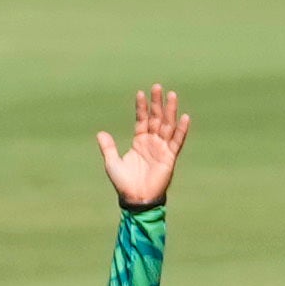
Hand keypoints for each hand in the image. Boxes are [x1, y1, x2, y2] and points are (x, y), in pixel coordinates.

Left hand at [104, 84, 188, 209]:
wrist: (136, 198)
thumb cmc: (124, 182)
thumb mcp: (112, 162)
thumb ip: (108, 147)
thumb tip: (100, 133)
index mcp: (139, 142)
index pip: (142, 120)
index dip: (141, 107)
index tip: (141, 93)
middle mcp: (152, 142)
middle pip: (156, 118)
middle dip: (157, 103)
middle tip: (158, 87)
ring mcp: (162, 148)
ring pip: (168, 125)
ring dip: (170, 111)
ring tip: (172, 95)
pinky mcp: (170, 157)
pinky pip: (177, 141)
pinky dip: (181, 130)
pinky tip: (184, 117)